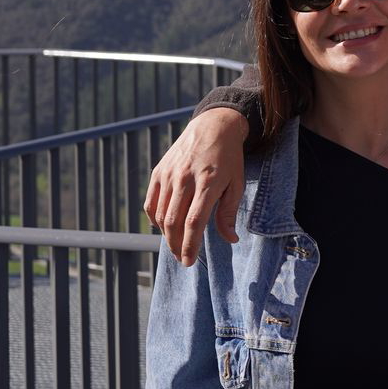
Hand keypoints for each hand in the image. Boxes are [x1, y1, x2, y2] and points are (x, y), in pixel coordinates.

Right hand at [143, 108, 248, 264]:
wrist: (213, 126)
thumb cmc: (229, 158)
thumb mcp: (236, 183)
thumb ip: (229, 212)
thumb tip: (230, 239)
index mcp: (208, 181)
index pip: (194, 221)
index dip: (190, 245)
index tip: (189, 261)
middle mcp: (185, 178)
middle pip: (174, 221)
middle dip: (176, 245)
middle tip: (182, 258)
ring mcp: (169, 174)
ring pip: (160, 214)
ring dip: (166, 235)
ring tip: (176, 245)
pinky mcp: (158, 171)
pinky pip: (150, 202)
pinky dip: (155, 219)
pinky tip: (164, 226)